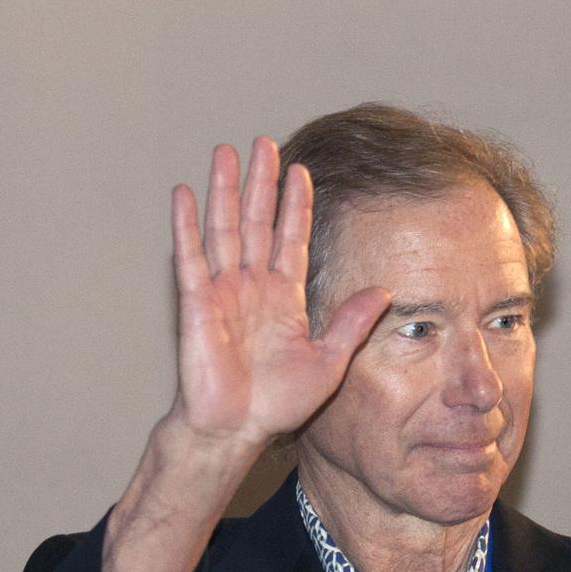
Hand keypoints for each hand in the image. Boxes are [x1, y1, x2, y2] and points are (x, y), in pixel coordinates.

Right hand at [168, 138, 388, 451]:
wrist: (236, 429)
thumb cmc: (277, 404)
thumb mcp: (327, 361)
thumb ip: (350, 324)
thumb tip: (384, 291)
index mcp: (283, 299)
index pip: (291, 240)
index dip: (296, 206)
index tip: (301, 172)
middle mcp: (252, 287)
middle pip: (256, 223)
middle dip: (260, 183)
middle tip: (264, 142)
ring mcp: (223, 292)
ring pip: (224, 229)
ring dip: (224, 190)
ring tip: (227, 151)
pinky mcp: (197, 303)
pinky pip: (191, 258)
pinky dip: (187, 225)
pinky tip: (186, 193)